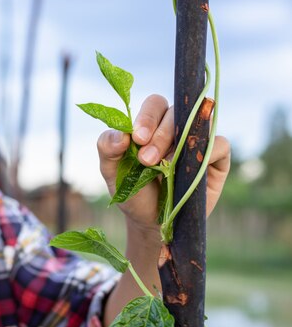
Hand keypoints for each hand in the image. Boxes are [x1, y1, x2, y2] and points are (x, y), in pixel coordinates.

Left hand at [97, 94, 230, 234]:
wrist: (152, 221)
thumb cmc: (132, 191)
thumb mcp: (112, 171)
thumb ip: (107, 148)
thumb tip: (121, 134)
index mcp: (151, 124)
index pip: (155, 104)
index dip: (147, 117)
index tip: (137, 139)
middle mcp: (177, 127)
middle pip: (176, 113)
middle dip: (160, 135)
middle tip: (146, 160)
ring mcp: (198, 140)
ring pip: (199, 123)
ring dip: (180, 143)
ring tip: (164, 166)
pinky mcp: (217, 158)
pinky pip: (220, 144)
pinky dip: (207, 153)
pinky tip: (189, 171)